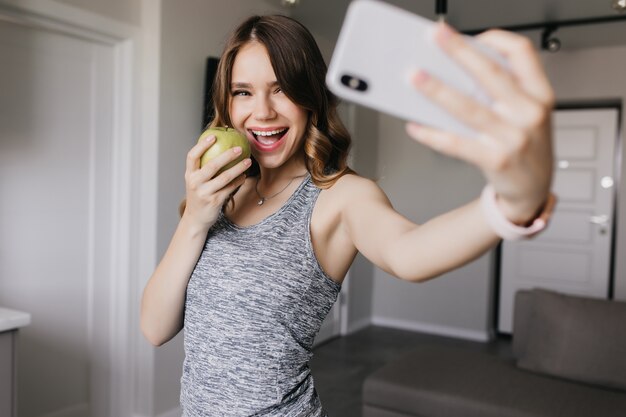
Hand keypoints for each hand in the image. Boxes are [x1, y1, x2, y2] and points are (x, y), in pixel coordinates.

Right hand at [182, 135, 250, 227]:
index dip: (202, 145)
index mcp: (189, 175)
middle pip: (212, 165)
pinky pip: (230, 188)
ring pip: (224, 177)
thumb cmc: (199, 194)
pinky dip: (239, 181)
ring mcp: (205, 193)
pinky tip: (244, 176)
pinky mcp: (215, 201)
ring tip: (248, 161)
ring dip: (238, 168)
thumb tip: (218, 147)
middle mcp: (195, 183)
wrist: (196, 219)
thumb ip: (202, 168)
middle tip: (239, 148)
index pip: (192, 156)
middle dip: (227, 155)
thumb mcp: (195, 181)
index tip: (214, 136)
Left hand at [405, 23, 554, 223]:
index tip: (472, 36)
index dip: (496, 40)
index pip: (523, 53)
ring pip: (468, 108)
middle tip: (434, 38)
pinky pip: (456, 144)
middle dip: (458, 52)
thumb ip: (503, 91)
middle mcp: (529, 114)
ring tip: (414, 78)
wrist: (534, 191)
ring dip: (437, 90)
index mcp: (539, 95)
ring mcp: (514, 138)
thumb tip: (455, 71)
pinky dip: (433, 135)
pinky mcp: (496, 161)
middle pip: (489, 74)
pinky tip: (416, 126)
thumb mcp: (526, 113)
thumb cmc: (526, 147)